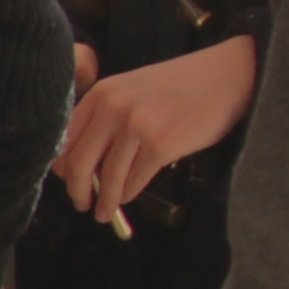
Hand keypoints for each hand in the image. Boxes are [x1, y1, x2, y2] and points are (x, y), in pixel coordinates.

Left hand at [58, 36, 259, 226]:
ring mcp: (138, 127)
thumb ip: (105, 118)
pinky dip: (129, 195)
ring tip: (104, 212)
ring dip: (105, 201)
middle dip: (77, 191)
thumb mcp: (132, 90)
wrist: (226, 77)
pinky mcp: (162, 146)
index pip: (65, 140)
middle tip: (81, 204)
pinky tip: (128, 198)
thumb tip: (82, 163)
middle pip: (78, 164)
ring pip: (107, 179)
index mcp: (102, 93)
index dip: (62, 168)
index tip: (69, 181)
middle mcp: (114, 108)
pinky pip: (134, 182)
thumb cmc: (180, 87)